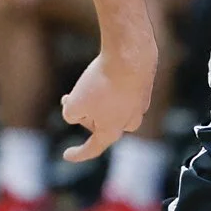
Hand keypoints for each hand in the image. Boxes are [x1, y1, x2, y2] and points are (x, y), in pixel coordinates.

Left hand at [58, 44, 151, 162]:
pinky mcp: (143, 86)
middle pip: (100, 124)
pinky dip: (111, 85)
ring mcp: (140, 104)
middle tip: (67, 97)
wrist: (131, 54)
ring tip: (86, 81)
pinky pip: (122, 92)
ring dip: (96, 99)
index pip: (93, 148)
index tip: (66, 155)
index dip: (78, 153)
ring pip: (111, 107)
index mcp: (113, 131)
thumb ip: (71, 115)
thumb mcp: (74, 104)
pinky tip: (106, 71)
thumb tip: (78, 112)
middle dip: (83, 114)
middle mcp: (130, 122)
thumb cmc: (102, 83)